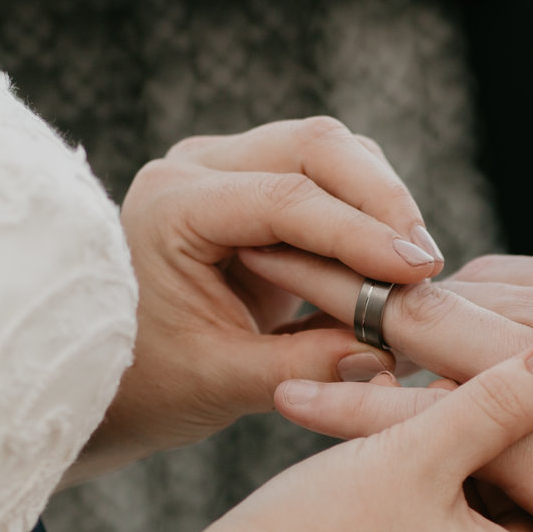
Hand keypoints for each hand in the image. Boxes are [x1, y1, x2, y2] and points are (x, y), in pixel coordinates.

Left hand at [73, 117, 450, 482]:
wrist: (105, 379)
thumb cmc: (144, 384)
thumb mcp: (219, 384)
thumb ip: (301, 366)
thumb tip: (386, 353)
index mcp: (171, 207)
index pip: (284, 198)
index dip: (360, 233)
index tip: (419, 273)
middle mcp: (195, 167)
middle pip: (315, 146)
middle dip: (382, 200)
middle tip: (427, 265)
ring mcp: (224, 167)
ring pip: (330, 151)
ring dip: (380, 202)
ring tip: (413, 271)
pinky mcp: (252, 185)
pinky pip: (327, 176)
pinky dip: (366, 211)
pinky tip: (389, 266)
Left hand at [239, 251, 532, 531]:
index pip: (509, 287)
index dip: (448, 303)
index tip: (398, 307)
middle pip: (446, 290)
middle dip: (369, 286)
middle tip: (293, 278)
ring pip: (414, 328)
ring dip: (338, 319)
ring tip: (264, 310)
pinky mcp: (526, 435)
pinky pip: (411, 412)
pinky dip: (345, 400)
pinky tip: (286, 396)